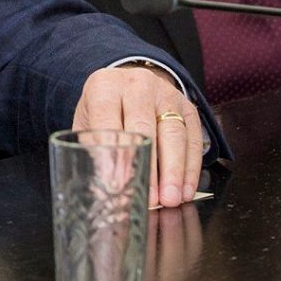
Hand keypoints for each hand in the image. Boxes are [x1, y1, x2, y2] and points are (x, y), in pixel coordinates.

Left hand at [73, 64, 201, 208]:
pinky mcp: (187, 107)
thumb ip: (92, 147)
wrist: (127, 82)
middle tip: (151, 198)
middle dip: (149, 167)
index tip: (117, 184)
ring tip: (171, 198)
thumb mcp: (87, 120)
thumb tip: (101, 185)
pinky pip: (193, 139)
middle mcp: (137, 85)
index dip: (113, 154)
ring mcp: (166, 94)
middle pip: (145, 129)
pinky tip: (185, 189)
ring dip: (174, 171)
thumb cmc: (103, 108)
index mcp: (104, 86)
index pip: (108, 121)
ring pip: (174, 134)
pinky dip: (190, 168)